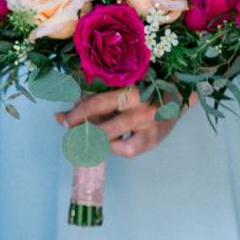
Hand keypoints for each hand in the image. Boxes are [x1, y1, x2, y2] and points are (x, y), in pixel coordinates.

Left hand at [55, 87, 193, 158]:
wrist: (179, 96)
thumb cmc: (143, 90)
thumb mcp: (121, 89)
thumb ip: (95, 101)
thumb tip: (60, 117)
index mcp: (131, 89)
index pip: (96, 104)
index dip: (76, 114)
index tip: (62, 120)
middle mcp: (141, 108)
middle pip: (102, 126)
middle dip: (81, 132)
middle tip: (70, 133)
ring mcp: (148, 126)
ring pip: (112, 141)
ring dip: (93, 142)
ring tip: (85, 140)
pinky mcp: (152, 140)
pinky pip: (126, 150)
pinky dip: (114, 148)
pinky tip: (112, 143)